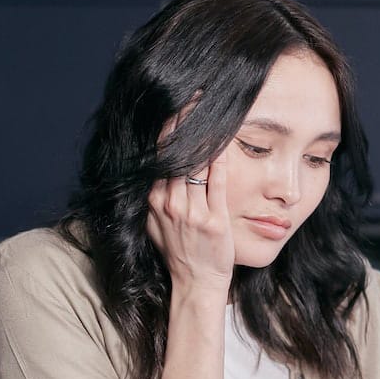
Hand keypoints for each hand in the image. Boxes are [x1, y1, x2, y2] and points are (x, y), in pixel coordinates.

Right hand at [146, 116, 233, 293]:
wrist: (196, 282)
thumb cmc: (180, 251)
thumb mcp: (157, 222)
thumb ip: (158, 195)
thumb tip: (159, 169)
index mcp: (154, 200)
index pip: (160, 154)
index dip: (169, 127)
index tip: (179, 104)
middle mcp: (168, 203)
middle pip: (175, 153)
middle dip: (185, 121)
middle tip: (196, 96)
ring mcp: (190, 212)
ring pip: (195, 164)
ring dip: (203, 136)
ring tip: (212, 110)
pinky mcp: (213, 221)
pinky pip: (216, 183)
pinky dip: (219, 161)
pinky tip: (225, 142)